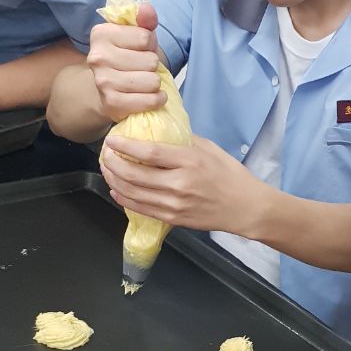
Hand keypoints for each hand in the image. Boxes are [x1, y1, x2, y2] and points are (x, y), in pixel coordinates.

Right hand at [87, 3, 165, 122]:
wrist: (106, 88)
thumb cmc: (125, 57)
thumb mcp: (134, 34)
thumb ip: (144, 20)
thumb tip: (147, 10)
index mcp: (101, 33)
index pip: (146, 38)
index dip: (150, 45)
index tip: (140, 49)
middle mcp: (97, 57)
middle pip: (151, 61)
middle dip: (152, 65)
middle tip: (142, 68)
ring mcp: (103, 82)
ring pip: (152, 81)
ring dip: (154, 83)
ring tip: (144, 82)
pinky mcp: (112, 103)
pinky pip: (149, 101)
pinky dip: (156, 100)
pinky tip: (151, 97)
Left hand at [100, 134, 269, 233]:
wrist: (245, 207)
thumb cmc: (230, 175)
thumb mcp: (209, 149)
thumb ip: (183, 140)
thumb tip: (159, 131)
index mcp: (189, 161)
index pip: (149, 153)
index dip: (125, 147)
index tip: (112, 140)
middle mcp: (179, 184)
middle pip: (134, 174)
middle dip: (113, 164)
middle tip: (105, 155)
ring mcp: (174, 204)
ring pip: (133, 193)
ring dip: (114, 181)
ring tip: (107, 170)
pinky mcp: (173, 218)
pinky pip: (141, 209)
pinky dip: (124, 199)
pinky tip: (116, 190)